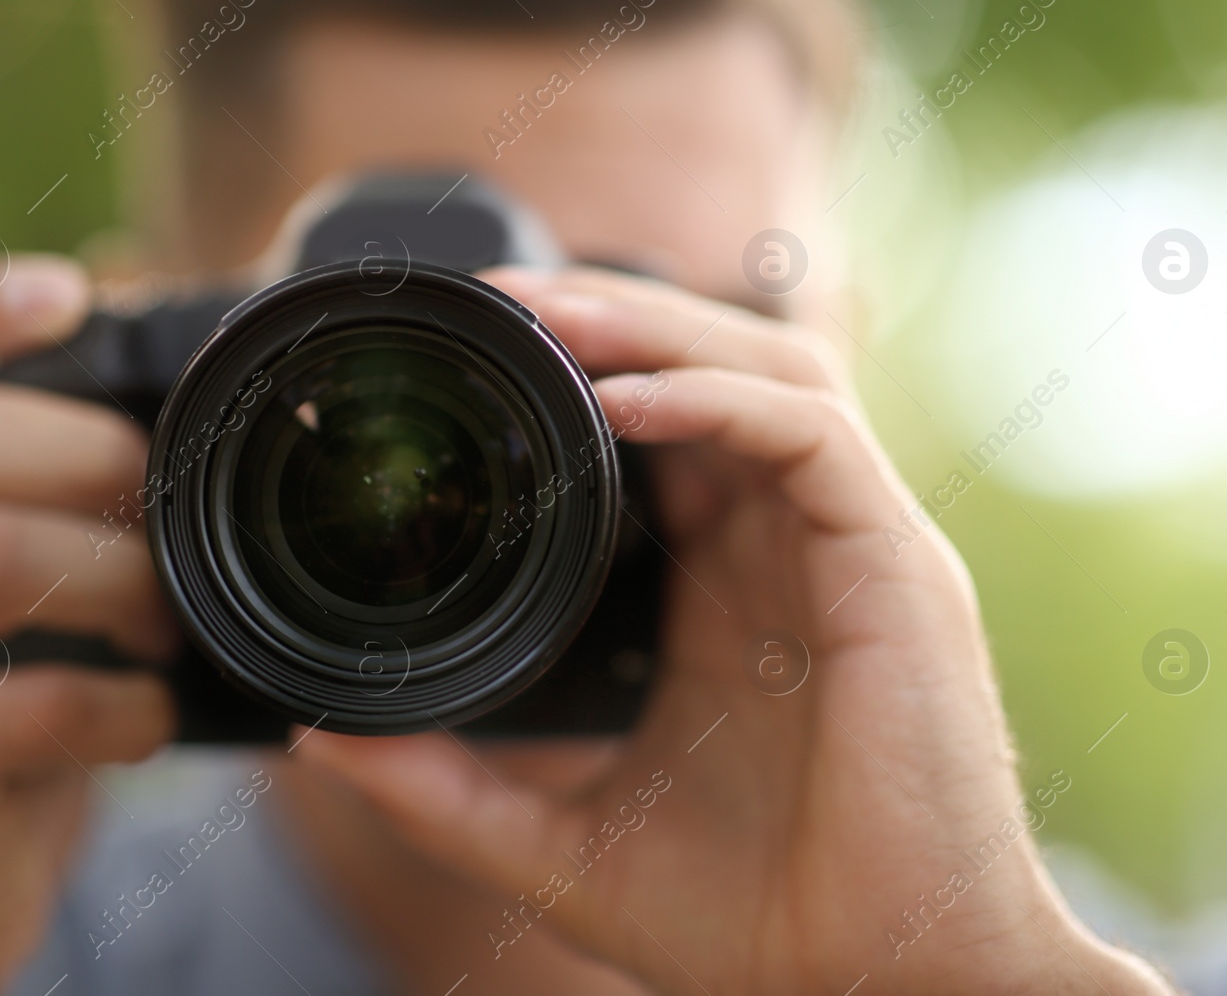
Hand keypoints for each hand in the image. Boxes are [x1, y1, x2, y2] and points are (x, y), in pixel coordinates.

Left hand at [292, 268, 1175, 995]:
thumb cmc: (751, 923)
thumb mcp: (564, 843)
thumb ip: (451, 790)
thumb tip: (327, 739)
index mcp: (725, 596)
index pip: (662, 435)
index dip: (583, 376)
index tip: (477, 356)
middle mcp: (792, 551)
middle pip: (714, 370)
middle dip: (611, 320)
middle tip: (500, 302)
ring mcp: (851, 550)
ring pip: (769, 371)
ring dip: (661, 330)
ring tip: (552, 317)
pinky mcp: (899, 570)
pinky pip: (812, 439)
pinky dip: (720, 402)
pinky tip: (627, 405)